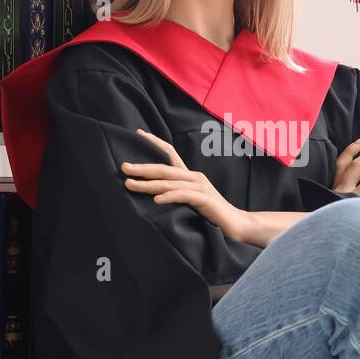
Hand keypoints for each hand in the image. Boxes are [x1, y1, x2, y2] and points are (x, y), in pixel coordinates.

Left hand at [121, 129, 252, 242]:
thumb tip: (152, 194)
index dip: (155, 142)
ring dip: (148, 184)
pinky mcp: (204, 200)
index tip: (138, 133)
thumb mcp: (191, 201)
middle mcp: (194, 177)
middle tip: (123, 167)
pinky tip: (156, 200)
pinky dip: (169, 197)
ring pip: (169, 183)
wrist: (237, 225)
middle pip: (164, 169)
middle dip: (142, 168)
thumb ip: (176, 194)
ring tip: (130, 185)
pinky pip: (183, 196)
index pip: (170, 153)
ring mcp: (200, 187)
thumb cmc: (212, 214)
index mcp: (189, 176)